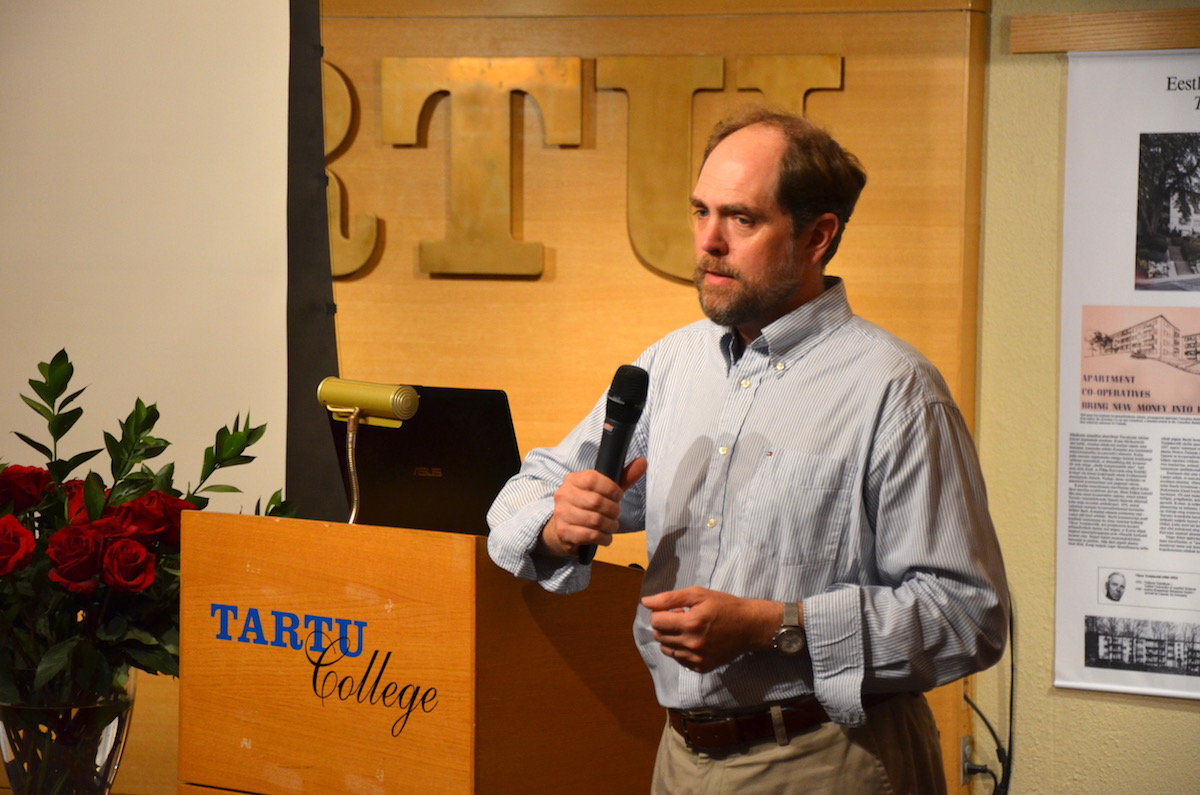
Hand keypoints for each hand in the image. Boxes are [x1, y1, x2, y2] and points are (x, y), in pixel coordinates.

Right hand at [538, 457, 646, 556]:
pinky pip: (591, 535)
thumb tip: (643, 462)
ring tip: (612, 525)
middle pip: (596, 501)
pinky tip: (605, 536)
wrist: (563, 531)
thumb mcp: (604, 491)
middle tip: (616, 514)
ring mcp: (562, 514)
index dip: (611, 489)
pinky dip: (604, 538)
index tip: (618, 496)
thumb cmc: (587, 507)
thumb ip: (623, 478)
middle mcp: (563, 495)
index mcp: (572, 480)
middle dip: (613, 510)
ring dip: (610, 525)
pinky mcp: (564, 532)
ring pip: (596, 520)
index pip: (593, 479)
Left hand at [641, 587, 782, 672]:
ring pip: (666, 649)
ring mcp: (697, 658)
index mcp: (691, 623)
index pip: (656, 621)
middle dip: (664, 625)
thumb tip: (645, 602)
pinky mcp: (702, 667)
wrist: (749, 627)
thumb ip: (670, 598)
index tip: (673, 609)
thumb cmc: (724, 606)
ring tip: (686, 629)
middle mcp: (692, 643)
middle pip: (659, 636)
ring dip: (670, 638)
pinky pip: (679, 660)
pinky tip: (693, 641)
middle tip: (680, 617)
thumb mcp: (699, 594)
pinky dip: (680, 650)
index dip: (660, 613)